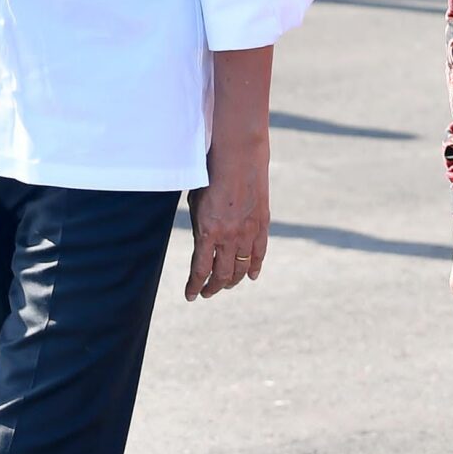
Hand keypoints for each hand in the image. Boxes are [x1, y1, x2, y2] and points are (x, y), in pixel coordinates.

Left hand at [184, 134, 269, 299]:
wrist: (238, 157)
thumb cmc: (210, 176)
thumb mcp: (197, 203)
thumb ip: (200, 227)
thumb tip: (202, 245)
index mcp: (208, 231)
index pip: (200, 270)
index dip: (194, 286)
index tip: (190, 295)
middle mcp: (229, 237)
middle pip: (221, 275)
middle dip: (213, 288)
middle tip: (207, 292)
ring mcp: (247, 233)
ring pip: (241, 269)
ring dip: (232, 281)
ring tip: (225, 285)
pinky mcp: (262, 225)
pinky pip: (259, 254)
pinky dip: (255, 268)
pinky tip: (251, 276)